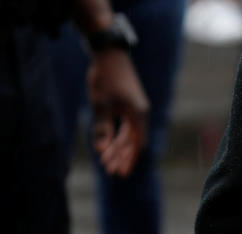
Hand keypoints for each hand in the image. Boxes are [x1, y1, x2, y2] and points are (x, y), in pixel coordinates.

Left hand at [86, 48, 148, 176]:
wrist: (109, 53)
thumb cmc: (105, 78)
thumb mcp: (101, 105)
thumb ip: (102, 129)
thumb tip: (102, 151)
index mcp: (138, 115)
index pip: (136, 144)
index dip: (127, 159)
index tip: (116, 172)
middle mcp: (140, 114)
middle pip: (133, 142)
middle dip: (122, 157)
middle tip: (111, 172)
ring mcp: (135, 109)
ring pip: (129, 135)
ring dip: (119, 148)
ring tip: (107, 160)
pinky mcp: (129, 104)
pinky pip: (126, 126)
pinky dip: (118, 136)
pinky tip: (109, 144)